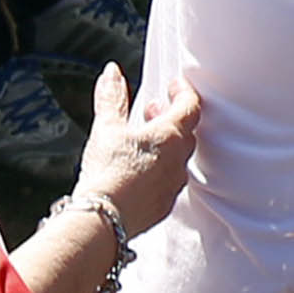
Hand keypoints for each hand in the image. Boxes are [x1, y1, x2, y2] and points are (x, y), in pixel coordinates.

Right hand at [76, 57, 198, 240]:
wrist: (103, 220)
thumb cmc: (107, 172)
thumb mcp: (106, 128)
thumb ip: (112, 97)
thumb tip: (112, 72)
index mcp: (170, 136)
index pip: (190, 106)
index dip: (184, 92)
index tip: (174, 86)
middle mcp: (178, 160)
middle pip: (186, 132)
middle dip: (170, 117)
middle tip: (153, 111)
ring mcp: (173, 185)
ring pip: (178, 158)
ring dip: (165, 145)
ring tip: (143, 141)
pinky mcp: (164, 205)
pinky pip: (169, 181)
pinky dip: (159, 169)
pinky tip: (139, 171)